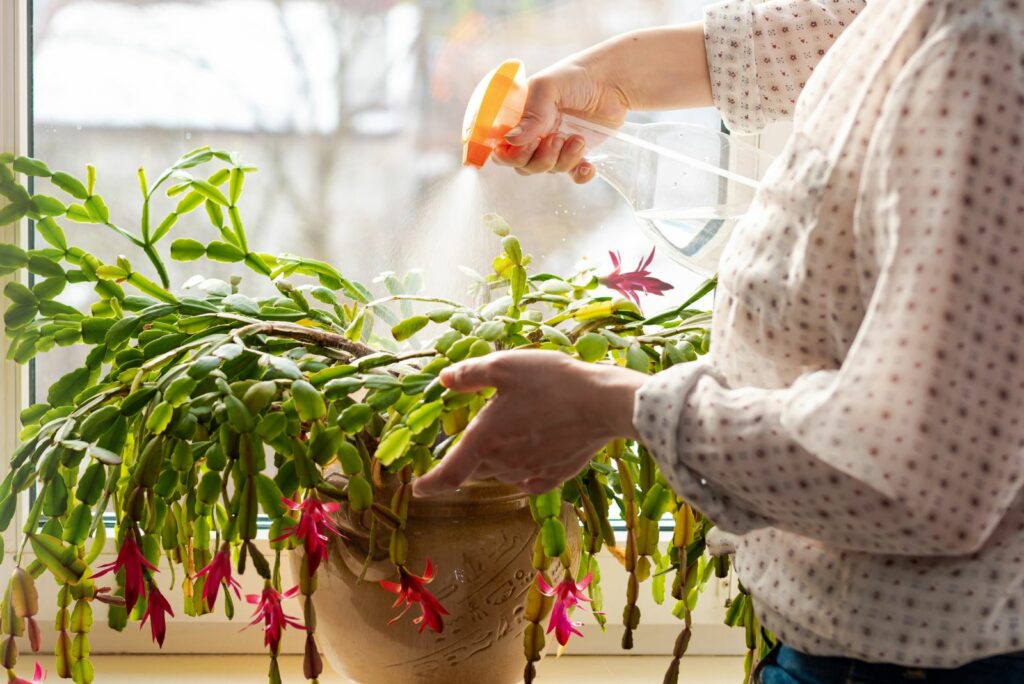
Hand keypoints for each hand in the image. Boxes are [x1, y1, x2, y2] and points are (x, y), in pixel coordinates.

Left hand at [412, 350, 645, 496]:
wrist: (603, 404)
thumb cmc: (552, 381)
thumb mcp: (505, 365)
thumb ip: (470, 374)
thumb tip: (444, 380)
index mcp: (485, 439)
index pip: (448, 474)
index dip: (429, 484)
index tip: (417, 489)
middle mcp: (504, 462)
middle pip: (475, 471)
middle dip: (468, 460)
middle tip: (476, 437)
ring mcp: (531, 472)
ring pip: (502, 474)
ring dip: (497, 461)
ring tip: (510, 434)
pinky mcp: (556, 475)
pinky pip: (529, 481)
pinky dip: (523, 472)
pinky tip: (531, 457)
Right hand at [493, 59, 628, 183]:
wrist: (613, 80)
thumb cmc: (577, 76)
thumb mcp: (548, 87)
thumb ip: (531, 114)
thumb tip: (511, 141)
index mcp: (520, 119)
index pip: (502, 148)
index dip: (507, 155)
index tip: (522, 148)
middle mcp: (535, 135)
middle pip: (523, 165)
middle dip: (539, 158)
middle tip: (555, 139)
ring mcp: (556, 146)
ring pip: (548, 170)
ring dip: (563, 160)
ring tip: (578, 139)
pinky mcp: (578, 154)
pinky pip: (573, 176)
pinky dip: (580, 174)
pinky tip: (588, 164)